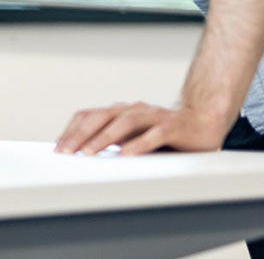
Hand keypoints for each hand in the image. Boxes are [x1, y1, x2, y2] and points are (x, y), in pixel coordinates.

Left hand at [55, 101, 232, 155]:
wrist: (204, 122)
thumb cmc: (164, 133)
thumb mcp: (132, 137)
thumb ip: (112, 140)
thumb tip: (81, 153)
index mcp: (121, 112)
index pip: (90, 116)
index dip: (72, 130)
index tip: (59, 147)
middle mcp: (135, 110)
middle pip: (102, 118)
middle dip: (81, 135)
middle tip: (67, 151)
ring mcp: (154, 116)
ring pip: (125, 123)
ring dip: (104, 138)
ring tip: (89, 152)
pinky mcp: (174, 126)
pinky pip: (154, 134)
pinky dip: (139, 143)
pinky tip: (126, 154)